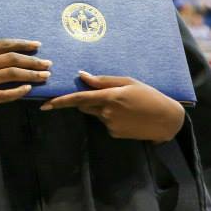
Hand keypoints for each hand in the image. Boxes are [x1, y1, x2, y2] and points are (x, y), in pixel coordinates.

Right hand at [0, 39, 50, 125]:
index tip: (37, 46)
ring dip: (31, 75)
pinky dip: (18, 91)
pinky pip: (4, 94)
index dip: (22, 44)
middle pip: (12, 59)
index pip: (4, 44)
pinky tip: (28, 90)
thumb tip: (12, 55)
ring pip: (11, 74)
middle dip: (33, 61)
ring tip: (44, 76)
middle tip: (48, 64)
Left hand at [39, 72, 184, 142]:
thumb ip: (103, 80)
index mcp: (109, 96)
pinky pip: (105, 123)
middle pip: (85, 105)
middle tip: (108, 94)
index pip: (78, 99)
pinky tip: (128, 115)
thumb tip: (81, 76)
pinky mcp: (114, 134)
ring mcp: (110, 125)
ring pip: (96, 114)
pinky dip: (111, 117)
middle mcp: (107, 112)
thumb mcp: (128, 82)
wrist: (166, 120)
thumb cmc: (148, 96)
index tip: (44, 104)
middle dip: (88, 100)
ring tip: (125, 104)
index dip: (60, 101)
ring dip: (102, 108)